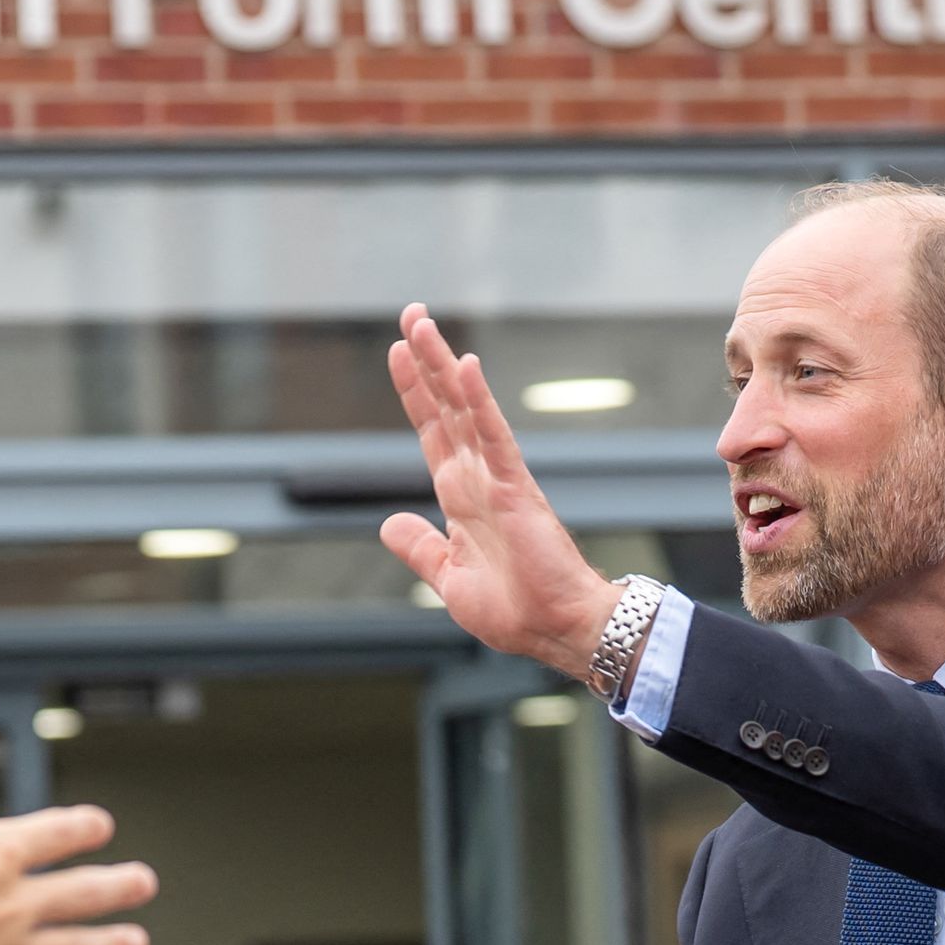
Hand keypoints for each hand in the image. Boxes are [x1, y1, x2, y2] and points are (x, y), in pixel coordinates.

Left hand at [378, 306, 626, 684]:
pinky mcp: (516, 489)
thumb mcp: (449, 578)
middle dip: (426, 361)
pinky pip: (493, 437)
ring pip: (465, 410)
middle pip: (445, 407)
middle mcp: (478, 478)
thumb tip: (388, 522)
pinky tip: (465, 368)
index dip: (415, 392)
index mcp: (462, 497)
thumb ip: (420, 548)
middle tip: (410, 313)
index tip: (398, 353)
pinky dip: (478, 402)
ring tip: (421, 324)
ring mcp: (497, 478)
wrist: (556, 632)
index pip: (433, 432)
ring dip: (443, 366)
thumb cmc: (516, 611)